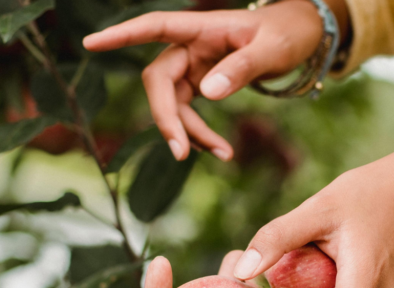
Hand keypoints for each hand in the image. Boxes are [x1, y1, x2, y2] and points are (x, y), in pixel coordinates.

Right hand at [83, 2, 327, 160]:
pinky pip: (190, 111)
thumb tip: (207, 93)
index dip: (122, 35)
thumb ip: (241, 69)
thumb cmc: (287, 34)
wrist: (302, 37)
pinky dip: (202, 133)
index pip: (154, 26)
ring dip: (190, 132)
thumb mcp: (271, 51)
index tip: (91, 44)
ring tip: (222, 155)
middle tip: (181, 152)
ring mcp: (194, 66)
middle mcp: (191, 45)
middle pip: (159, 80)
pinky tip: (222, 152)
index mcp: (201, 27)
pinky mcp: (202, 82)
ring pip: (173, 102)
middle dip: (166, 117)